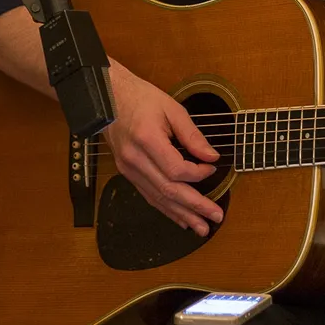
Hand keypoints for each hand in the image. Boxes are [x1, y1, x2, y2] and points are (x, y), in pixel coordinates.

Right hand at [105, 63, 223, 235]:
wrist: (108, 97)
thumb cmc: (140, 98)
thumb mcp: (171, 108)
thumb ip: (191, 134)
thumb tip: (211, 157)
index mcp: (147, 139)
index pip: (176, 169)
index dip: (198, 174)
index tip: (212, 168)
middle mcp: (135, 158)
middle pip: (168, 190)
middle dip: (194, 206)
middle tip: (216, 217)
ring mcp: (128, 168)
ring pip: (157, 197)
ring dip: (181, 214)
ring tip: (201, 227)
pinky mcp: (126, 172)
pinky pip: (148, 194)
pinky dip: (165, 208)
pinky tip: (179, 217)